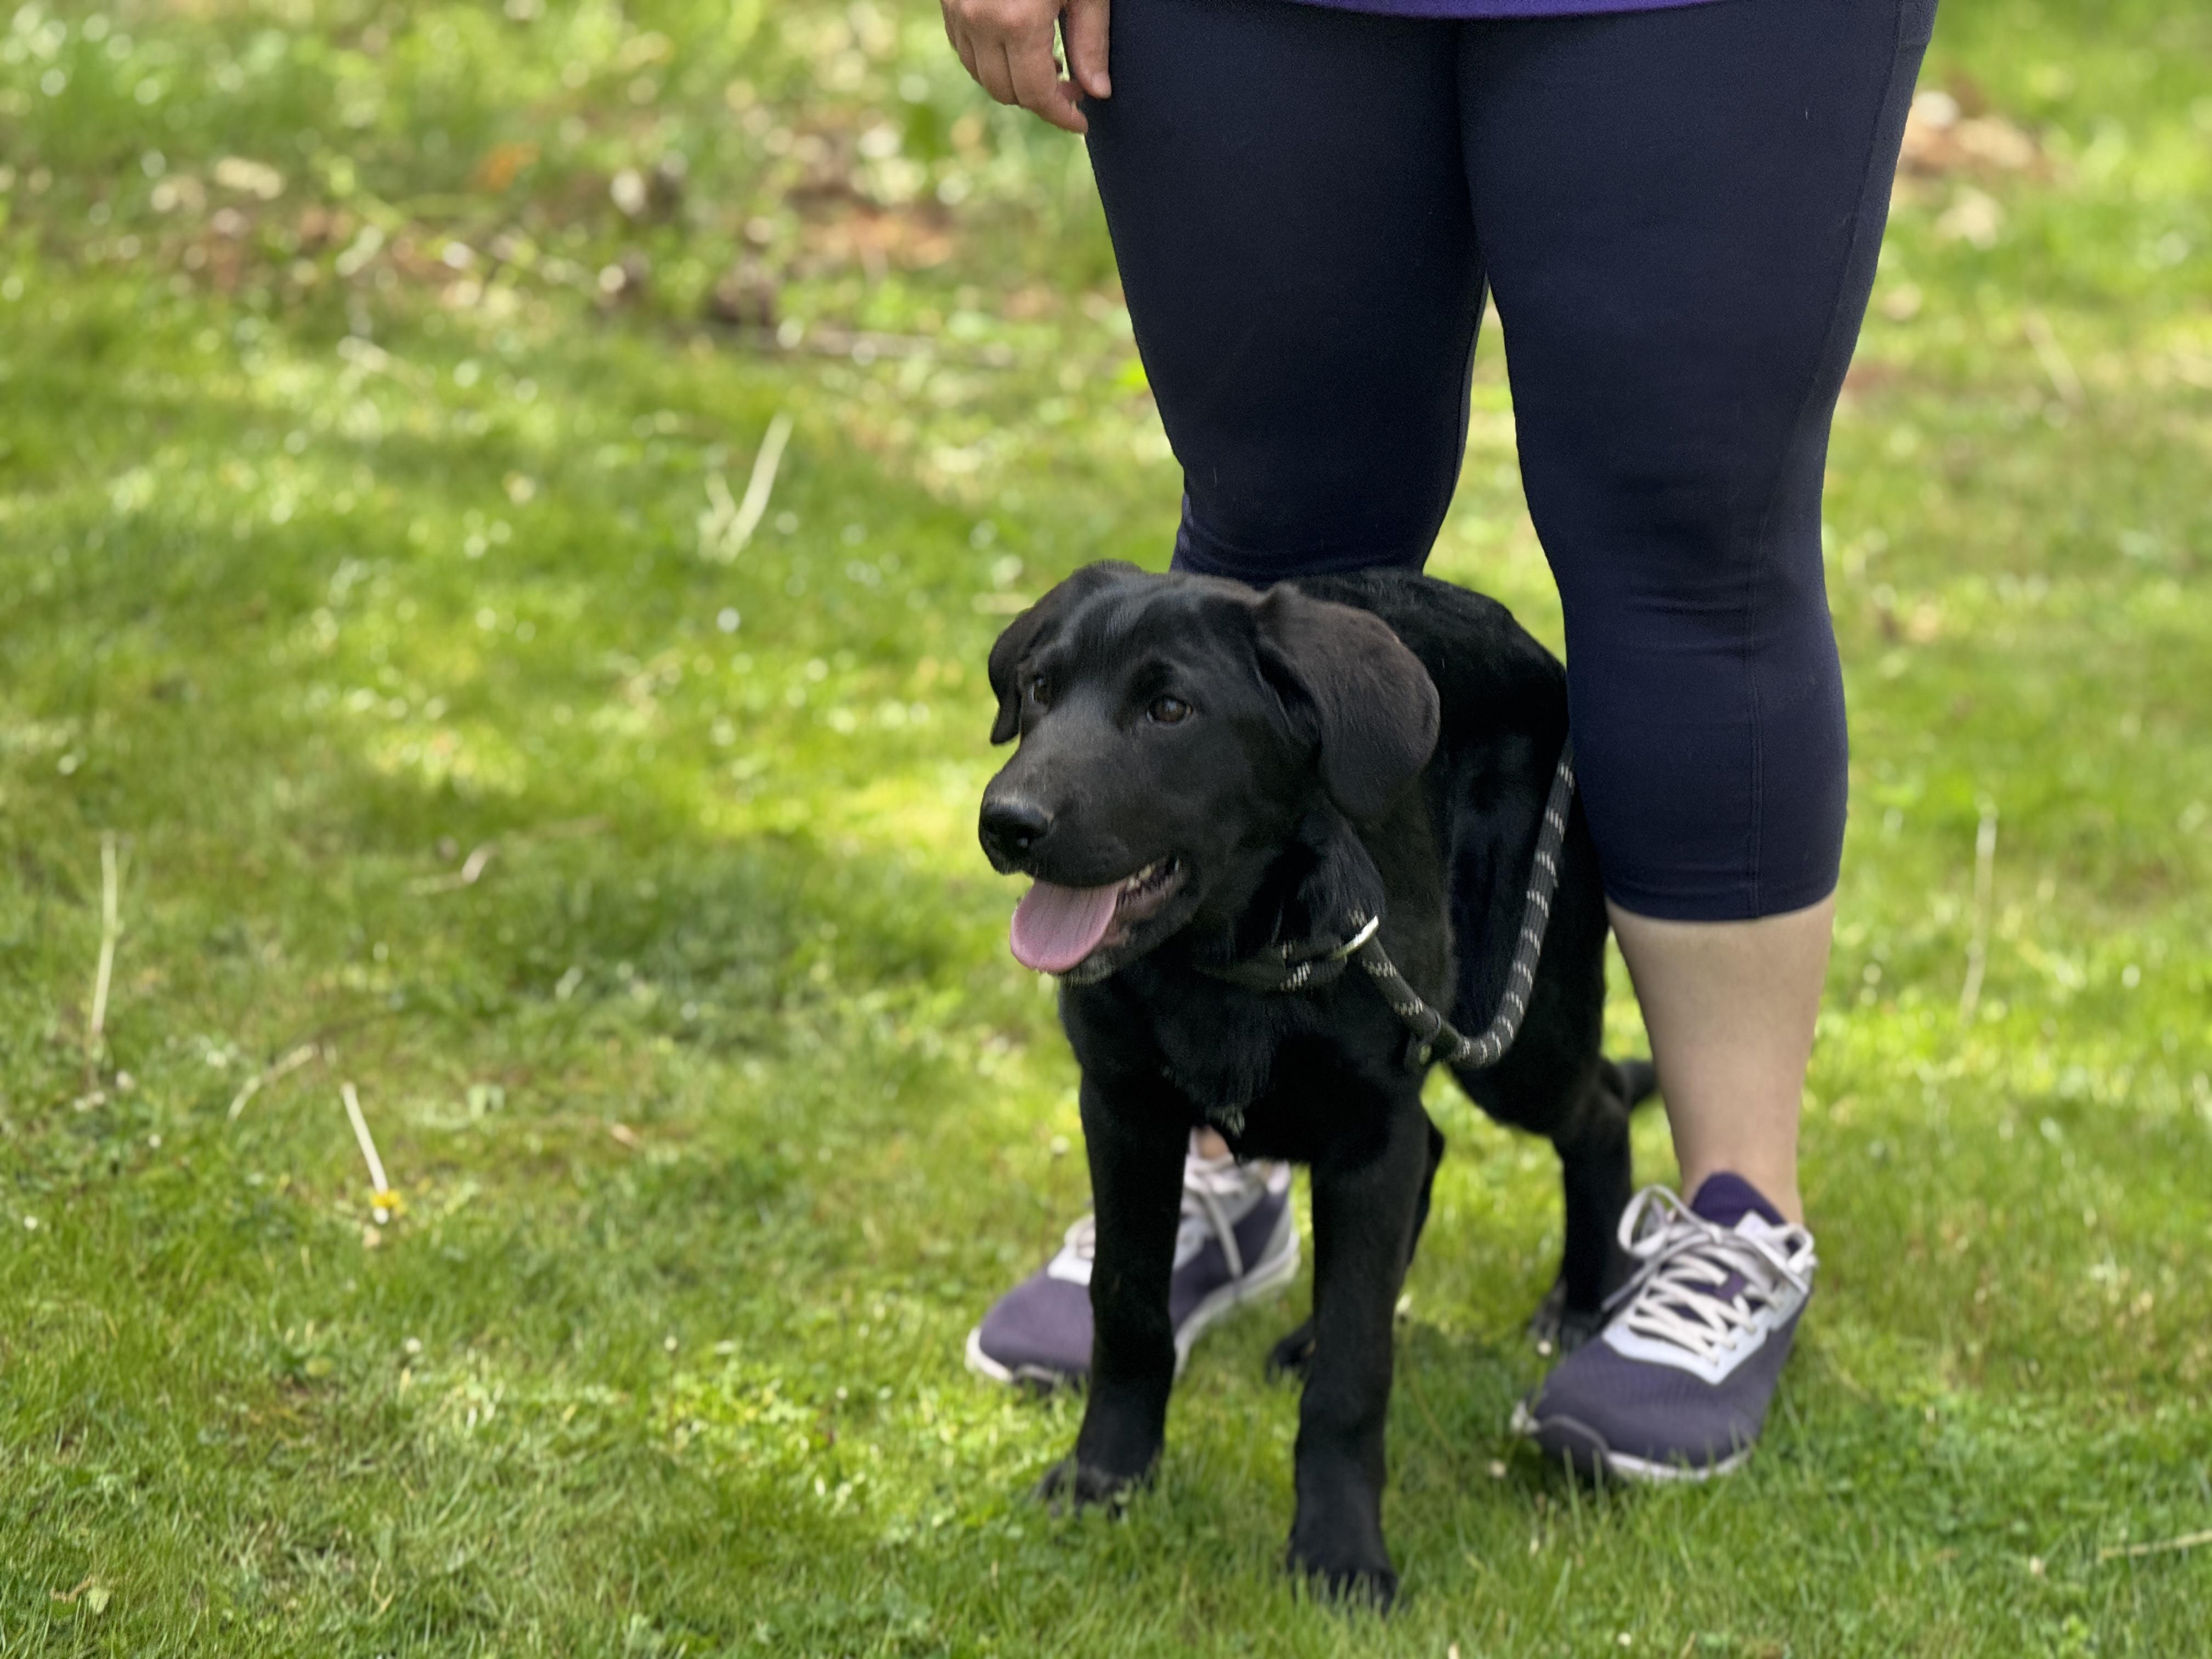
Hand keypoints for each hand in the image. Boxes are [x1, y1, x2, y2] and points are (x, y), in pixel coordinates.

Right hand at [941, 0, 1110, 135]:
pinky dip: (990, 59)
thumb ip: (1091, 40)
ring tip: (1047, 61)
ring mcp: (958, 10)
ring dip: (1013, 81)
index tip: (1081, 123)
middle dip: (1040, 101)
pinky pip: (964, 48)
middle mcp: (980, 21)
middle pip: (1005, 92)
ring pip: (980, 74)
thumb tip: (1097, 91)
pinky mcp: (948, 1)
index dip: (1061, 116)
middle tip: (1071, 86)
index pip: (1036, 95)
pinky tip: (1017, 43)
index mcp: (1018, 21)